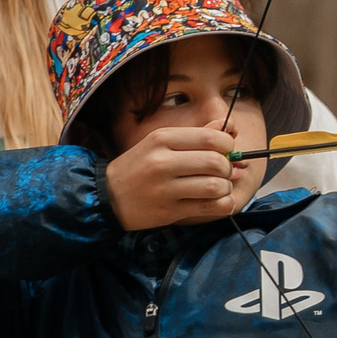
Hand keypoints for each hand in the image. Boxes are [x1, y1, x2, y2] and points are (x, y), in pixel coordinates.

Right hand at [104, 126, 254, 230]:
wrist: (107, 196)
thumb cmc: (140, 167)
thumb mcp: (161, 143)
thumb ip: (195, 135)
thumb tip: (229, 127)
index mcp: (163, 139)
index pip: (211, 137)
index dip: (228, 145)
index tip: (225, 151)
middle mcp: (163, 162)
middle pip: (216, 162)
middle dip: (227, 168)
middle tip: (222, 172)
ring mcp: (165, 188)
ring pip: (215, 186)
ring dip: (225, 188)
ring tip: (218, 188)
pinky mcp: (169, 210)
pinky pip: (209, 207)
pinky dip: (222, 205)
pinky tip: (218, 202)